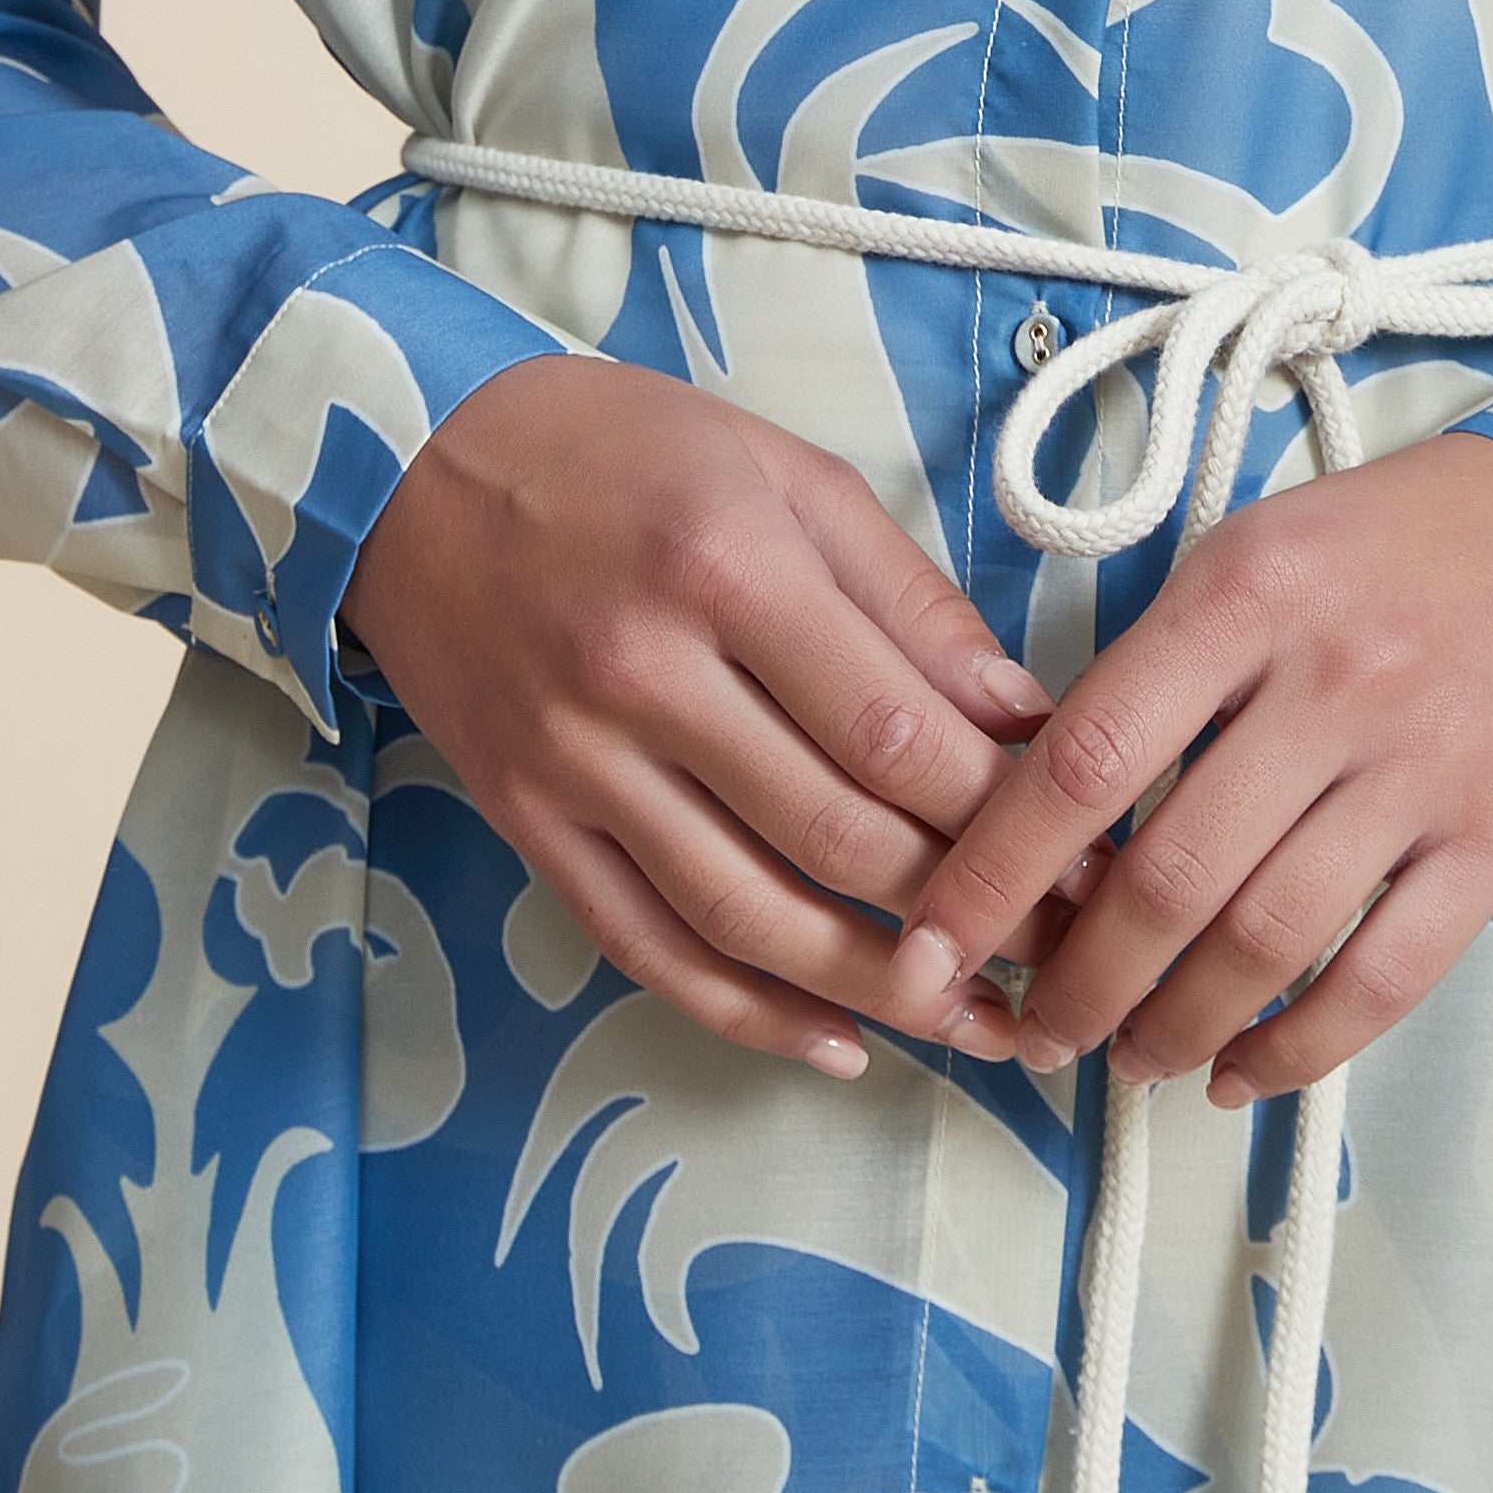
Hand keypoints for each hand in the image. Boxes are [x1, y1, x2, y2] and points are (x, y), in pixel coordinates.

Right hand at [342, 353, 1062, 1079]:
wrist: (408, 465)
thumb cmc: (616, 448)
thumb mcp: (781, 470)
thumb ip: (905, 596)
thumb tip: (1020, 714)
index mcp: (726, 565)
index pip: (895, 729)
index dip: (1006, 811)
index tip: (1084, 854)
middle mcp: (645, 675)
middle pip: (834, 834)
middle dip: (962, 909)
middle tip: (1055, 954)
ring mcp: (576, 763)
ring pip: (747, 915)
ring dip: (874, 990)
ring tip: (976, 1025)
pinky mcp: (528, 822)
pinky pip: (647, 947)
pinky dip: (745, 1014)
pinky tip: (835, 1044)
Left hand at [885, 432, 1492, 1107]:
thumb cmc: (1422, 535)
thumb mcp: (1274, 542)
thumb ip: (1175, 654)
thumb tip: (1055, 791)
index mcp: (1248, 590)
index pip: (1083, 753)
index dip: (992, 868)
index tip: (933, 940)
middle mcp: (1328, 679)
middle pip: (1163, 874)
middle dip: (1076, 981)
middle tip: (1033, 1029)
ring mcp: (1420, 765)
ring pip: (1261, 940)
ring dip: (1172, 1025)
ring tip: (1129, 1058)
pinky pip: (1379, 975)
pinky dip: (1297, 1045)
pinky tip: (1241, 1069)